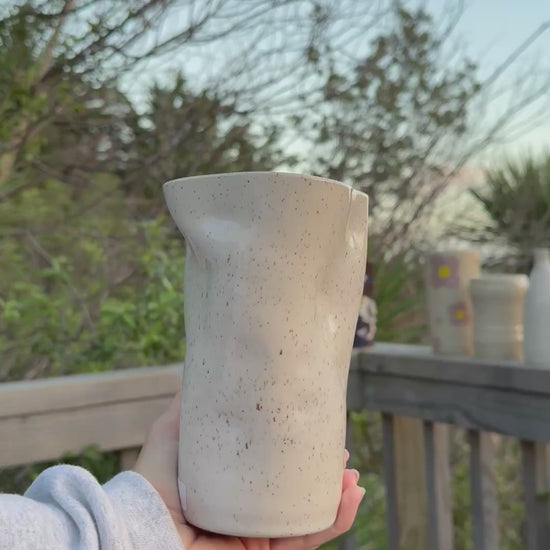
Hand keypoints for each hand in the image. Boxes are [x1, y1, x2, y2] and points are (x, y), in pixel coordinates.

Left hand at [135, 392, 364, 549]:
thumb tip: (207, 368)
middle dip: (324, 471)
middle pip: (298, 489)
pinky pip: (309, 540)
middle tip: (341, 452)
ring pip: (310, 514)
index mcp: (234, 483)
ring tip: (352, 475)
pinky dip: (335, 521)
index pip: (276, 465)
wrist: (146, 532)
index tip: (318, 427)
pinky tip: (350, 497)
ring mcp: (260, 533)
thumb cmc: (153, 482)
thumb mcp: (173, 433)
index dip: (299, 449)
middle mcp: (250, 508)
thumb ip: (189, 405)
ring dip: (337, 495)